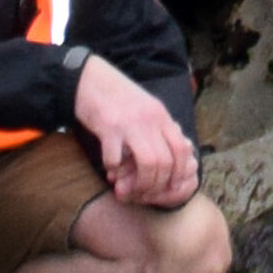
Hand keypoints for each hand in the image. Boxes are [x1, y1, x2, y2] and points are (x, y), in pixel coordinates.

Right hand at [72, 56, 195, 207]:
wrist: (90, 79)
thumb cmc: (117, 97)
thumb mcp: (145, 108)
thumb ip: (158, 128)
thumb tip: (173, 152)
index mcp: (161, 115)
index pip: (182, 149)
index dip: (179, 173)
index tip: (169, 186)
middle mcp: (150, 119)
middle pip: (166, 161)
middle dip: (157, 184)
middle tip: (145, 192)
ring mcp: (130, 123)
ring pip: (148, 163)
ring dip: (140, 183)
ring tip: (130, 188)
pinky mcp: (108, 127)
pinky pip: (115, 159)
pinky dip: (113, 170)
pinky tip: (110, 169)